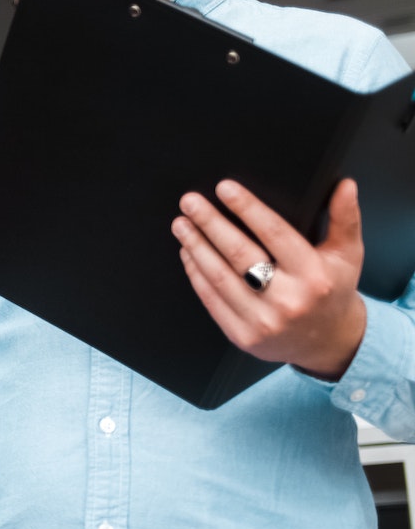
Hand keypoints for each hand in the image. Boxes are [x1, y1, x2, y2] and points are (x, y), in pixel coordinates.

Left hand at [174, 178, 368, 380]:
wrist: (326, 342)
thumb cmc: (332, 291)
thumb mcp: (347, 255)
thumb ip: (345, 219)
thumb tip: (345, 185)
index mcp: (314, 277)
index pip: (275, 234)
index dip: (247, 208)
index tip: (224, 188)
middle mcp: (288, 301)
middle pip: (239, 254)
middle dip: (210, 224)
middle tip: (190, 202)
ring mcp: (262, 322)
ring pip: (219, 277)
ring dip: (195, 247)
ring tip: (181, 224)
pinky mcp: (242, 336)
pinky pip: (211, 300)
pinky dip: (196, 273)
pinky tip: (188, 253)